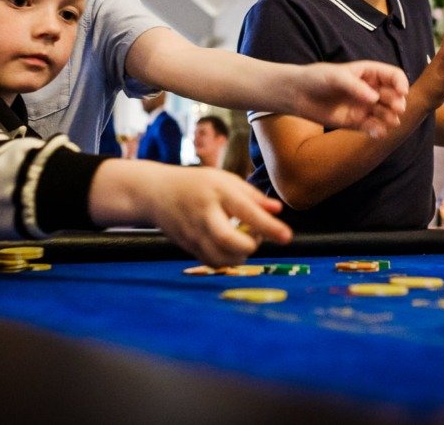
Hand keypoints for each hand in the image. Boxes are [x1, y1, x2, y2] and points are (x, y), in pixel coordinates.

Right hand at [89, 160, 292, 266]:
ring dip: (240, 255)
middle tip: (256, 238)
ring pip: (220, 257)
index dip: (268, 226)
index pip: (246, 211)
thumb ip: (252, 196)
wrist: (157, 192)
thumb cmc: (199, 184)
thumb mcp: (226, 180)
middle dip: (249, 245)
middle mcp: (204, 213)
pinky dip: (227, 260)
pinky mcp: (188, 246)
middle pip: (228, 240)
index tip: (286, 237)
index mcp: (217, 192)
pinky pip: (212, 262)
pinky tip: (229, 247)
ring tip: (243, 241)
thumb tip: (278, 210)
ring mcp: (193, 232)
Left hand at [292, 60, 409, 137]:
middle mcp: (370, 90)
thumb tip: (374, 99)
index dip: (400, 83)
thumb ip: (355, 86)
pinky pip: (371, 127)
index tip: (402, 92)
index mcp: (368, 73)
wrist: (297, 94)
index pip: (392, 76)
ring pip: (385, 113)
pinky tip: (379, 133)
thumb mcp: (335, 77)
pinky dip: (378, 130)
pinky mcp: (355, 122)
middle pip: (392, 96)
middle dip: (398, 102)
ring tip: (392, 122)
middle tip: (398, 109)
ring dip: (391, 117)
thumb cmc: (316, 78)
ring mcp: (364, 106)